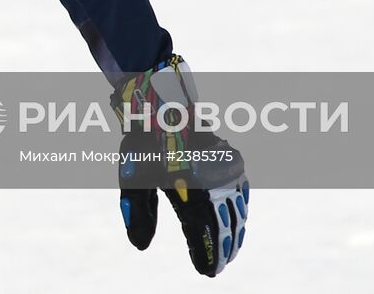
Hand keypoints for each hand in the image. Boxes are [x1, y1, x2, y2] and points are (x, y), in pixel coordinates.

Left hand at [110, 54, 249, 276]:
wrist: (163, 103)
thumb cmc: (143, 142)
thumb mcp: (132, 178)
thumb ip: (138, 213)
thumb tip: (141, 247)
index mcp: (190, 188)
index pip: (204, 232)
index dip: (207, 254)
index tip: (207, 271)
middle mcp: (213, 180)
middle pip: (225, 224)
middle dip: (224, 248)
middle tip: (218, 267)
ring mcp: (225, 168)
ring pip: (237, 209)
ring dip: (235, 231)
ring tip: (231, 250)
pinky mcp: (231, 158)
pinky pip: (241, 190)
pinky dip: (240, 208)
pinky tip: (238, 219)